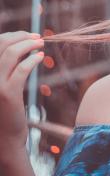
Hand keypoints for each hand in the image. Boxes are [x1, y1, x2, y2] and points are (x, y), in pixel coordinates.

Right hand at [0, 31, 44, 155]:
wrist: (3, 139)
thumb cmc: (2, 111)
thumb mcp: (1, 85)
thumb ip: (5, 67)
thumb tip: (18, 45)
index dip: (11, 36)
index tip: (26, 35)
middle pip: (1, 44)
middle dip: (21, 36)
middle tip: (37, 37)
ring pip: (11, 53)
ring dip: (28, 44)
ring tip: (41, 44)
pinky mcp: (7, 94)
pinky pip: (21, 69)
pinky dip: (32, 59)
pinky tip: (40, 57)